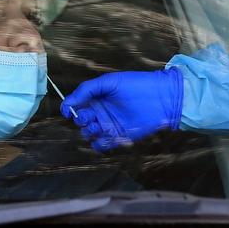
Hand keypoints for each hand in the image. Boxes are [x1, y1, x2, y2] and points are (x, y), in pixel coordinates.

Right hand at [60, 69, 182, 152]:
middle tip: (90, 117)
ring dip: (88, 132)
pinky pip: (102, 145)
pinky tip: (104, 136)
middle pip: (81, 121)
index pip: (77, 106)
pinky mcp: (119, 137)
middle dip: (81, 120)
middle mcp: (101, 112)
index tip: (68, 111)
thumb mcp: (109, 82)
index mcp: (97, 98)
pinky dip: (98, 144)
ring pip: (89, 134)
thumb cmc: (136, 85)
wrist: (161, 98)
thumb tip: (68, 103)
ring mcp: (109, 125)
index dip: (69, 109)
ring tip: (98, 126)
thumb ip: (87, 90)